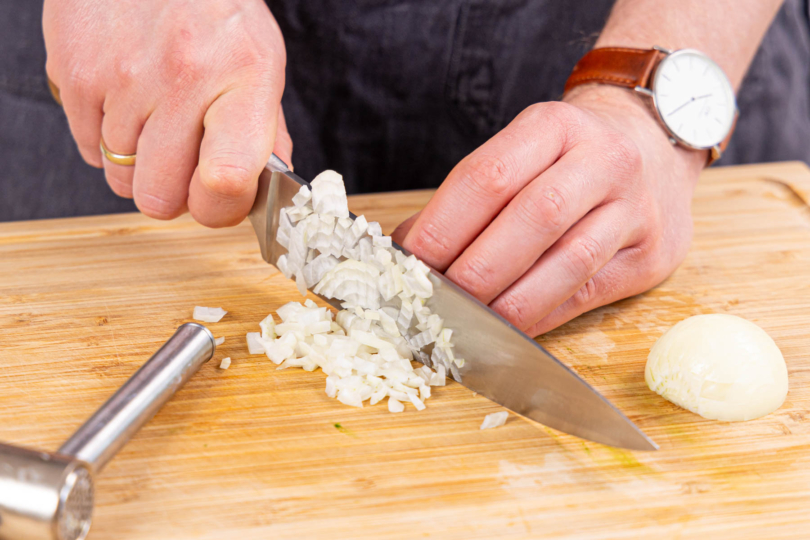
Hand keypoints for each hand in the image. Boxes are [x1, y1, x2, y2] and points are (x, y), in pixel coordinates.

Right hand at [43, 0, 290, 226]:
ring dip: (140, 164)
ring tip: (155, 117)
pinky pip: (89, 150)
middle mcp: (183, 78)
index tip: (219, 198)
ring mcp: (123, 77)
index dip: (220, 209)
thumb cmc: (215, 13)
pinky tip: (127, 103)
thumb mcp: (261, 62)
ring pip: (121, 179)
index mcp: (244, 78)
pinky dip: (108, 140)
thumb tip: (262, 193)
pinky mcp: (76, 72)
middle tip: (184, 161)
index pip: (226, 179)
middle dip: (174, 193)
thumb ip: (265, 133)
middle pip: (160, 198)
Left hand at [393, 85, 705, 335]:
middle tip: (434, 303)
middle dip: (475, 270)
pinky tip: (507, 332)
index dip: (442, 226)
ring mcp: (636, 208)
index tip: (408, 264)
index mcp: (556, 125)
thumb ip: (470, 199)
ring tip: (467, 325)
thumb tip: (409, 256)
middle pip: (535, 218)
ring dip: (510, 303)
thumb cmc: (566, 159)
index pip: (488, 177)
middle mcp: (604, 160)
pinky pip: (588, 293)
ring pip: (569, 262)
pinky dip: (541, 317)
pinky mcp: (650, 255)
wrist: (654, 148)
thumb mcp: (521, 152)